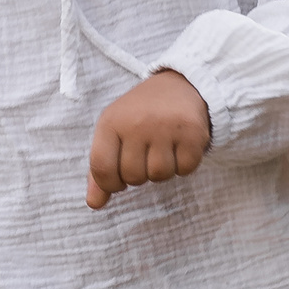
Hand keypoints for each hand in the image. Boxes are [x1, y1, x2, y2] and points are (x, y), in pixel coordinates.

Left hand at [87, 69, 210, 209]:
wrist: (180, 84)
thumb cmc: (140, 115)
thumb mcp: (113, 132)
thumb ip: (100, 169)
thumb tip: (94, 204)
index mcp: (111, 122)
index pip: (102, 169)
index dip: (110, 183)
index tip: (119, 177)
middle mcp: (137, 123)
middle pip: (133, 177)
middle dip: (140, 174)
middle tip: (146, 153)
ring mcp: (166, 127)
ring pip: (160, 176)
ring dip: (163, 170)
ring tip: (163, 148)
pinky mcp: (193, 132)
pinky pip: (185, 169)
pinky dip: (184, 165)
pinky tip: (180, 146)